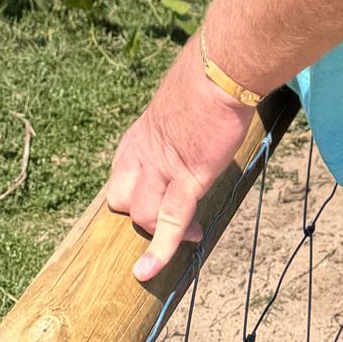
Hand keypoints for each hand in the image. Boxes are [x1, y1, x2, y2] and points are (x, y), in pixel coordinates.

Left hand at [104, 40, 254, 282]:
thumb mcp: (181, 103)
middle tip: (173, 214)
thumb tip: (193, 125)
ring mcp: (162, 168)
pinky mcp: (186, 178)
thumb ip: (176, 124)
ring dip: (160, 232)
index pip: (120, 176)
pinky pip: (168, 221)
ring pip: (142, 215)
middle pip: (122, 200)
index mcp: (139, 135)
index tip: (156, 200)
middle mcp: (142, 153)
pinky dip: (158, 249)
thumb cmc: (209, 79)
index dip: (135, 194)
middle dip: (142, 214)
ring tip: (192, 232)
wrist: (222, 71)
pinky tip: (149, 270)